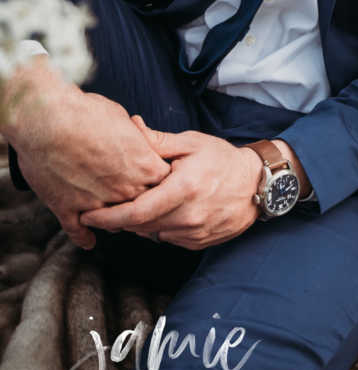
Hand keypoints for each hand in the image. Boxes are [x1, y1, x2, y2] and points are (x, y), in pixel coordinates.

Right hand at [4, 59, 170, 249]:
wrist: (47, 119)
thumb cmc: (86, 112)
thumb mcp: (122, 119)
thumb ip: (135, 139)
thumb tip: (137, 140)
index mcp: (143, 165)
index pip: (165, 184)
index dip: (161, 185)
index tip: (154, 183)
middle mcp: (124, 188)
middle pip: (143, 207)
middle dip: (140, 205)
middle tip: (136, 203)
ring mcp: (96, 202)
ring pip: (113, 222)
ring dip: (114, 220)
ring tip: (112, 218)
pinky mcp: (67, 208)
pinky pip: (79, 231)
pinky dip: (84, 237)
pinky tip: (87, 240)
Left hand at [80, 120, 261, 248]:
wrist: (258, 184)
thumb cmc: (223, 159)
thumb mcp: (192, 143)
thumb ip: (158, 141)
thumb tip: (131, 126)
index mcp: (182, 189)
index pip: (135, 212)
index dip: (108, 217)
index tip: (88, 216)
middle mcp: (187, 216)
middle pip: (140, 227)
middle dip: (120, 220)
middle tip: (106, 208)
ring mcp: (194, 233)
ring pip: (153, 234)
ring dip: (141, 223)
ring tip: (141, 204)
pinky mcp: (200, 242)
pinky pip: (169, 239)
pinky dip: (161, 227)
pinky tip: (165, 211)